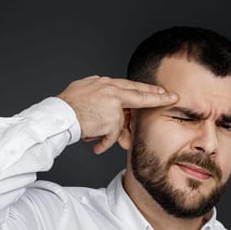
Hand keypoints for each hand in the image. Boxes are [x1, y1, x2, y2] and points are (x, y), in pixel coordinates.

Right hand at [56, 76, 177, 153]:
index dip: (147, 88)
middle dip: (158, 97)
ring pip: (120, 123)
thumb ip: (99, 90)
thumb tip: (105, 89)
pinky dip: (104, 142)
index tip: (162, 89)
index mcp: (106, 84)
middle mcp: (112, 92)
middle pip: (139, 95)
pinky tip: (96, 145)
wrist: (58, 115)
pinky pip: (112, 136)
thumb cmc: (67, 105)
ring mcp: (113, 106)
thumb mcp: (84, 89)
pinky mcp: (111, 120)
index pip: (131, 85)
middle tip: (172, 97)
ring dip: (110, 132)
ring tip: (95, 133)